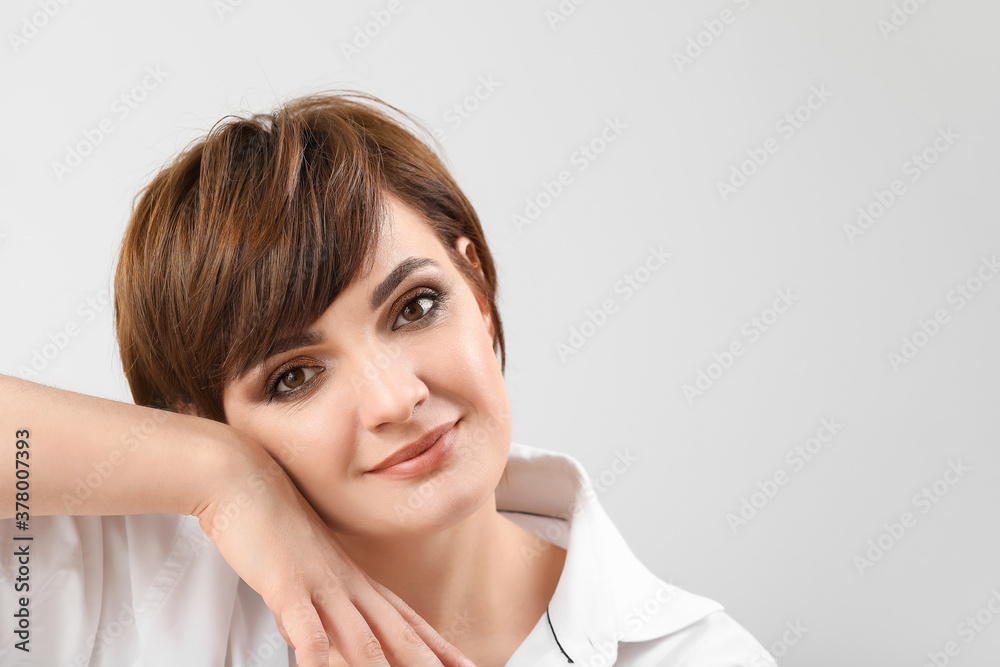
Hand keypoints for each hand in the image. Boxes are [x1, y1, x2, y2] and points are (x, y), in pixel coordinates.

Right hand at [195, 435, 475, 666]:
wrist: (242, 477)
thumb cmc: (273, 526)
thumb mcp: (309, 573)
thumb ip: (325, 609)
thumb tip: (325, 646)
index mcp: (357, 582)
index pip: (408, 622)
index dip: (440, 648)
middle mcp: (348, 585)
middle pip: (398, 633)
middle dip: (428, 662)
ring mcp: (320, 583)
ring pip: (360, 636)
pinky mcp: (285, 582)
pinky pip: (305, 624)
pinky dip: (315, 653)